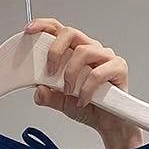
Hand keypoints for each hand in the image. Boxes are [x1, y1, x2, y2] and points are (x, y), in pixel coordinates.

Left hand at [25, 18, 143, 148]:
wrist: (109, 122)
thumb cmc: (90, 106)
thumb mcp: (61, 102)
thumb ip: (48, 96)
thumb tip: (38, 91)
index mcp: (76, 52)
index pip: (60, 31)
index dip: (45, 26)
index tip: (30, 30)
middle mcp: (91, 49)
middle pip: (70, 33)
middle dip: (55, 51)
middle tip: (50, 72)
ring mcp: (105, 57)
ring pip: (83, 51)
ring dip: (70, 74)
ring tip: (69, 92)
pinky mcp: (118, 68)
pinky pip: (97, 73)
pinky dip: (86, 89)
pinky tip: (83, 100)